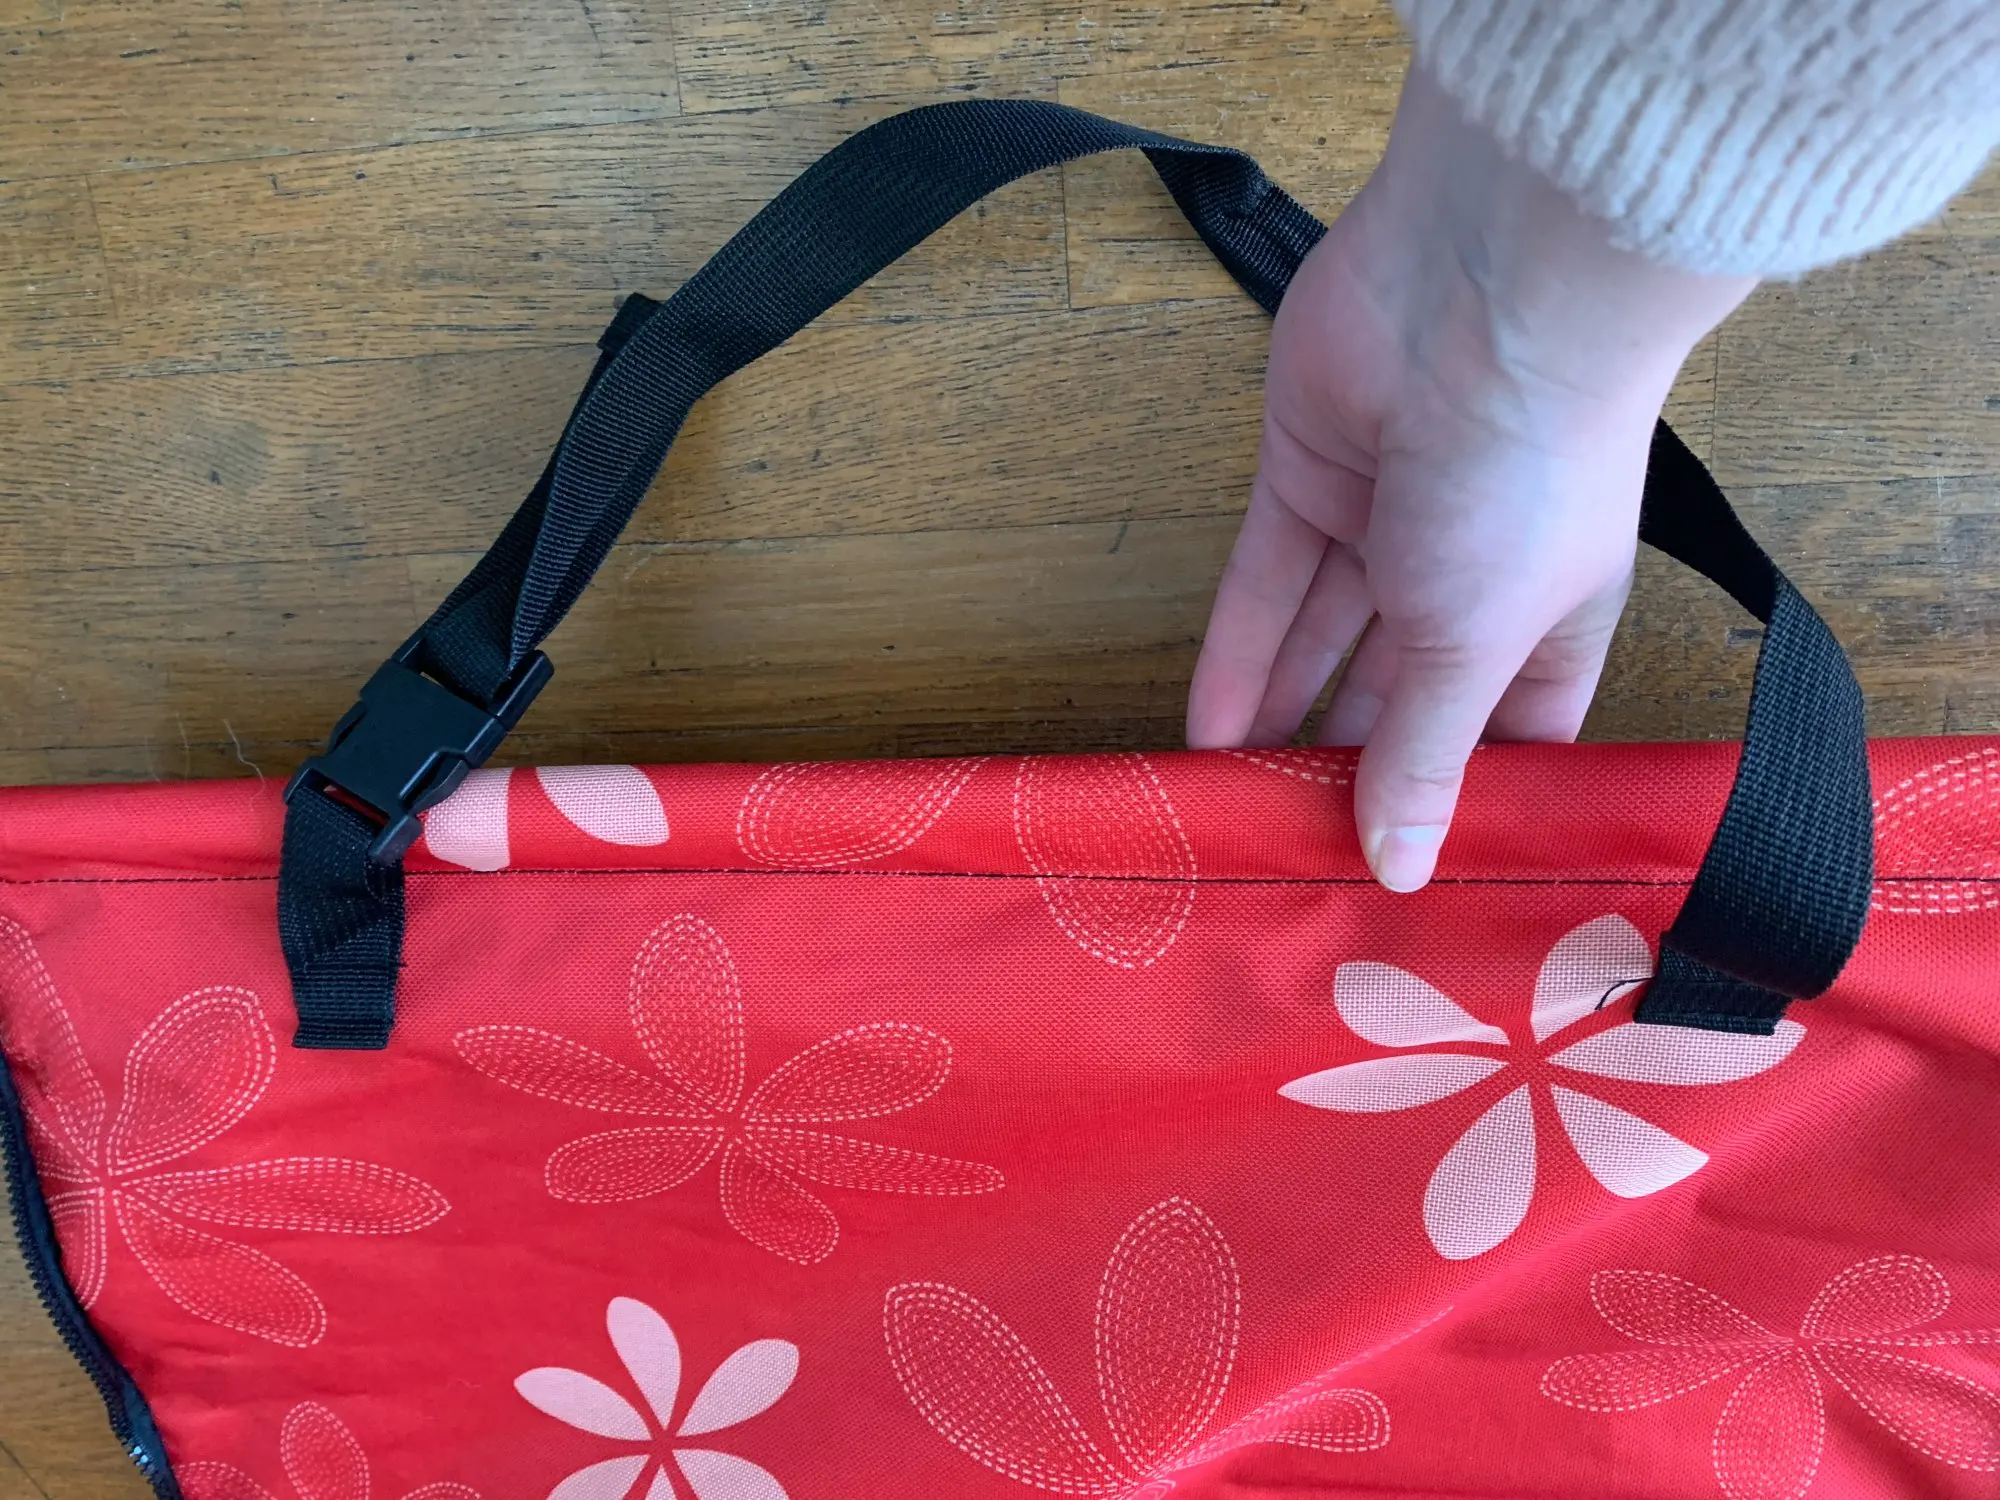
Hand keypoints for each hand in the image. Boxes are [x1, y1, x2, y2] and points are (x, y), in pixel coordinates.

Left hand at [1187, 62, 1756, 891]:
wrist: (1482, 289)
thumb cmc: (1522, 476)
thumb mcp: (1475, 640)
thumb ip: (1424, 754)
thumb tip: (1404, 874)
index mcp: (1552, 618)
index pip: (1509, 735)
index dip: (1462, 802)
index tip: (1407, 883)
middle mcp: (1471, 573)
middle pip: (1400, 694)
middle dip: (1351, 770)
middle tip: (1294, 859)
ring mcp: (1384, 519)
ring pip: (1323, 642)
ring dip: (1281, 720)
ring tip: (1234, 812)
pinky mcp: (1305, 474)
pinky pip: (1264, 584)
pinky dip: (1236, 656)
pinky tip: (1203, 737)